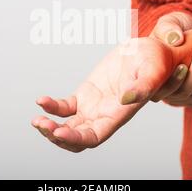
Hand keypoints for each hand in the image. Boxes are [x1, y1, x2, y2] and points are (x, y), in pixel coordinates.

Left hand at [32, 38, 172, 151]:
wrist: (147, 51)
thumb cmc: (155, 61)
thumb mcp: (153, 71)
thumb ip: (142, 87)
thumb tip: (126, 99)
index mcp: (119, 116)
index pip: (94, 138)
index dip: (76, 139)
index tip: (58, 132)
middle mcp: (104, 116)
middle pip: (77, 138)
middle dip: (57, 137)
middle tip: (42, 125)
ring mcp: (93, 107)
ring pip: (68, 126)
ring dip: (50, 127)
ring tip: (36, 120)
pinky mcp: (85, 94)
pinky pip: (65, 107)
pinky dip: (52, 106)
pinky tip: (41, 100)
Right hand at [149, 11, 191, 106]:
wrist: (190, 38)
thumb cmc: (174, 31)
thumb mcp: (167, 24)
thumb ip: (167, 29)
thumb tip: (175, 39)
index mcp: (154, 78)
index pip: (162, 88)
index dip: (174, 80)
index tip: (183, 66)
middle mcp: (167, 94)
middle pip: (185, 90)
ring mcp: (186, 98)